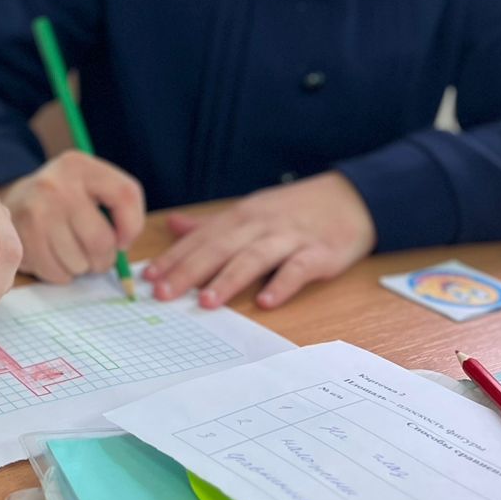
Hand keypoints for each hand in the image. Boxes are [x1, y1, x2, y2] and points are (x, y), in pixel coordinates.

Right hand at [0, 151, 144, 282]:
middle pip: (101, 240)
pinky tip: (55, 256)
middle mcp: (55, 185)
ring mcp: (36, 213)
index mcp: (79, 166)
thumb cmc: (66, 198)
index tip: (124, 238)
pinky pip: (57, 273)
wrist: (15, 200)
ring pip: (79, 262)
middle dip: (105, 258)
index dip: (133, 225)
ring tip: (72, 250)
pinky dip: (62, 273)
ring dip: (82, 266)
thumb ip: (119, 205)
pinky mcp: (21, 239)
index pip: (125, 195)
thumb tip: (123, 245)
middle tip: (98, 255)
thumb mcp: (92, 184)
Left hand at [146, 172, 375, 308]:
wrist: (352, 198)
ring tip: (207, 302)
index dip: (173, 257)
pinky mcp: (320, 253)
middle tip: (164, 293)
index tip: (148, 277)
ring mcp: (290, 238)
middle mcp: (260, 224)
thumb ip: (212, 223)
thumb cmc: (294, 210)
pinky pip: (298, 268)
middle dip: (189, 270)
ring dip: (228, 279)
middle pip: (219, 247)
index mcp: (240, 216)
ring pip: (254, 257)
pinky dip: (282, 284)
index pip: (200, 238)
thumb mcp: (250, 209)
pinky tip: (266, 302)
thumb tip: (172, 225)